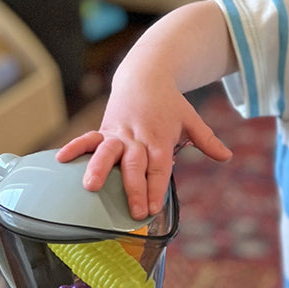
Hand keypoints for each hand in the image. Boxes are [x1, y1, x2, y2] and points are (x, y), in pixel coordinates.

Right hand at [56, 79, 231, 219]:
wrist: (145, 75)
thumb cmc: (170, 103)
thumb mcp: (191, 119)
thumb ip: (207, 140)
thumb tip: (227, 157)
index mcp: (160, 139)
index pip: (159, 168)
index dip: (156, 188)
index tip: (153, 209)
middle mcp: (138, 138)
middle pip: (135, 165)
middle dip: (134, 189)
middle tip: (133, 212)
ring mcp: (118, 133)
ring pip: (107, 151)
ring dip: (98, 168)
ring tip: (90, 187)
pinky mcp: (103, 129)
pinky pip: (87, 138)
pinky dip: (75, 147)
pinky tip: (60, 159)